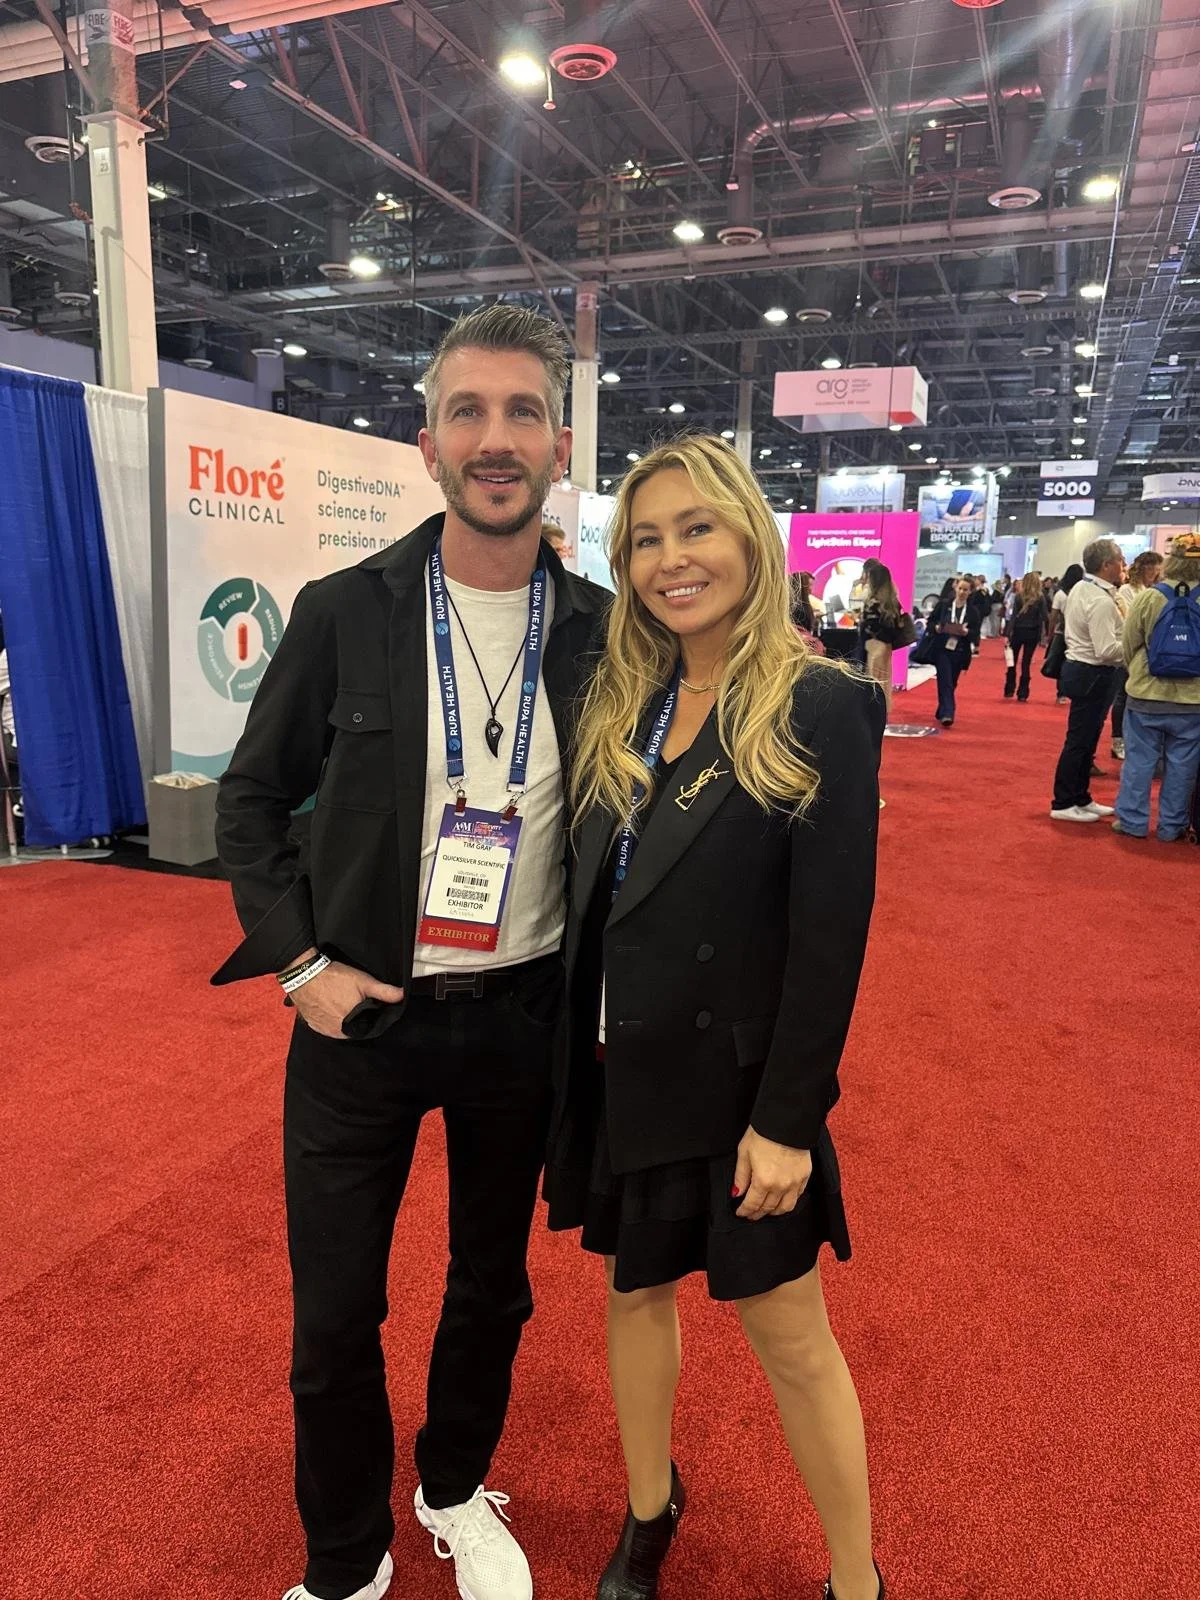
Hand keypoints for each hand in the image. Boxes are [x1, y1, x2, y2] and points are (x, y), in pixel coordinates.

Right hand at [289, 959, 404, 1039]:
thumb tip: (401, 996)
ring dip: (344, 1020)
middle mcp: (338, 1032)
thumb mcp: (363, 982)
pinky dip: (331, 1019)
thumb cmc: (334, 978)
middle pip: (354, 1029)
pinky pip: (327, 1026)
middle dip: (357, 1019)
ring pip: (340, 1029)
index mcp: (352, 1026)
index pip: (368, 1028)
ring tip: (343, 1003)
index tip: (369, 1007)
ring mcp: (324, 1030)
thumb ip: (384, 991)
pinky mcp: (313, 1025)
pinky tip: (332, 1007)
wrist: (304, 974)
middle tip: (355, 1002)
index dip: (371, 1018)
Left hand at [732, 1127, 812, 1220]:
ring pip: (785, 1207)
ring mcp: (795, 1182)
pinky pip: (797, 1196)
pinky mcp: (805, 1176)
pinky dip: (788, 1201)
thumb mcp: (744, 1153)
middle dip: (757, 1213)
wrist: (787, 1121)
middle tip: (751, 1214)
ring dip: (774, 1212)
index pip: (753, 1204)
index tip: (740, 1213)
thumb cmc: (762, 1134)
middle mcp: (780, 1186)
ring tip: (766, 1210)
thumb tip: (737, 1193)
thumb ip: (741, 1176)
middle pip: (768, 1208)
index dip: (745, 1211)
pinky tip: (782, 1199)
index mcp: (763, 1181)